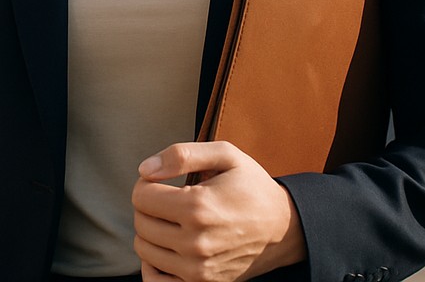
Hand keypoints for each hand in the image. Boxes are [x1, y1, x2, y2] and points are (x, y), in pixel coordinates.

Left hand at [131, 141, 306, 281]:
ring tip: (171, 219)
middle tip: (167, 198)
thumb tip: (145, 169)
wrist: (283, 228)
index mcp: (198, 206)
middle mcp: (195, 242)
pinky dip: (153, 265)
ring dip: (151, 231)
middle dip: (148, 205)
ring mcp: (198, 270)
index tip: (161, 181)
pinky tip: (166, 247)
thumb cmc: (252, 186)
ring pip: (145, 250)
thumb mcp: (226, 154)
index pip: (141, 196)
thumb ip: (182, 154)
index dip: (147, 183)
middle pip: (141, 223)